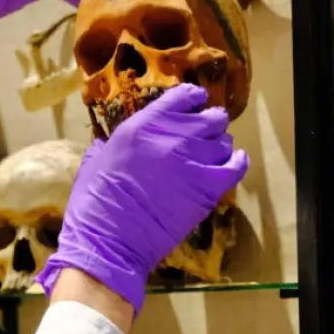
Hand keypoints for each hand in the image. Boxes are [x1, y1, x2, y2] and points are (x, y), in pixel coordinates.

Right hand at [35, 84, 248, 313]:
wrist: (110, 238)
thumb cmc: (94, 201)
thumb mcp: (96, 160)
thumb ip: (110, 145)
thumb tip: (108, 144)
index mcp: (145, 124)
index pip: (184, 96)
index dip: (193, 100)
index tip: (195, 106)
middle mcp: (174, 135)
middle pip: (210, 118)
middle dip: (210, 125)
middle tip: (204, 137)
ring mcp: (194, 160)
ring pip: (225, 142)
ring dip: (220, 148)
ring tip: (213, 158)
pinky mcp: (208, 188)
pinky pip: (237, 166)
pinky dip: (238, 163)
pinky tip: (234, 164)